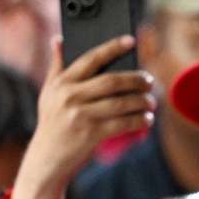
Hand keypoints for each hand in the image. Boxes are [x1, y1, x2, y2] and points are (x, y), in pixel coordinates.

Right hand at [10, 36, 153, 198]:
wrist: (47, 159)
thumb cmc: (52, 122)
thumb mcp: (48, 94)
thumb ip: (56, 67)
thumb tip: (59, 39)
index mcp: (61, 83)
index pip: (91, 59)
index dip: (112, 47)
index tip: (131, 40)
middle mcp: (69, 96)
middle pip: (113, 81)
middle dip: (137, 79)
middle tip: (150, 81)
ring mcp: (80, 115)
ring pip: (122, 102)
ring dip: (143, 101)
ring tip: (151, 102)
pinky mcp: (91, 134)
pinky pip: (124, 123)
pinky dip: (140, 120)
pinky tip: (147, 119)